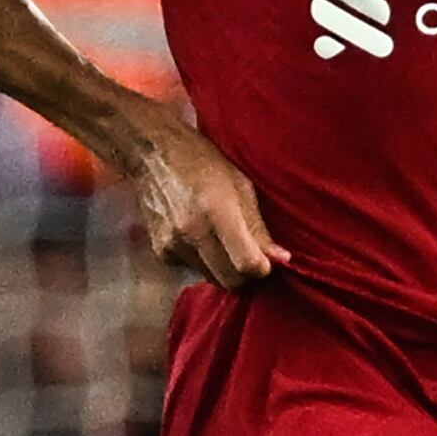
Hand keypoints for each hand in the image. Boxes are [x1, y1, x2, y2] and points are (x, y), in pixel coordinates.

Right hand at [130, 115, 289, 289]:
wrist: (155, 155)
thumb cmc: (205, 163)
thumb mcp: (241, 186)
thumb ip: (258, 227)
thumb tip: (281, 259)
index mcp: (218, 211)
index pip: (246, 263)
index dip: (262, 268)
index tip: (267, 261)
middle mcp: (193, 233)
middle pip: (229, 280)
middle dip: (245, 275)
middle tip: (249, 255)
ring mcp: (173, 245)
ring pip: (210, 278)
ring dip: (223, 268)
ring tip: (223, 241)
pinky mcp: (160, 252)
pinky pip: (191, 270)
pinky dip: (202, 262)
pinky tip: (200, 237)